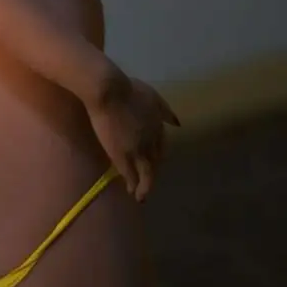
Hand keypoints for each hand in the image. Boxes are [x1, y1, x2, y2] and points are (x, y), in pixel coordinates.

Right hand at [87, 75, 179, 201]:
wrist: (110, 91)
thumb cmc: (128, 89)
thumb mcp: (153, 97)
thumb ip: (165, 111)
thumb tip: (177, 124)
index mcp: (159, 127)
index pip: (162, 148)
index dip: (158, 158)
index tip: (154, 165)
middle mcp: (152, 141)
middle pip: (155, 162)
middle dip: (152, 174)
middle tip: (148, 184)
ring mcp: (137, 149)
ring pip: (145, 173)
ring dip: (145, 186)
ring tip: (141, 196)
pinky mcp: (121, 154)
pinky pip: (129, 173)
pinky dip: (132, 183)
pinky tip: (130, 190)